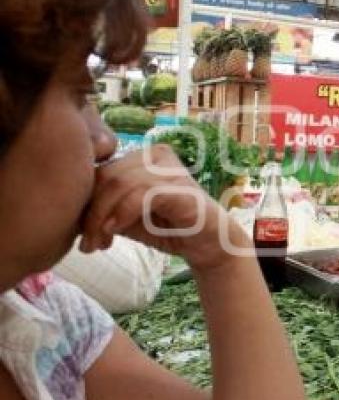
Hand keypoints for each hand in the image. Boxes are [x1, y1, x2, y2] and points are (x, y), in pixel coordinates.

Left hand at [80, 145, 244, 270]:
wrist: (208, 245)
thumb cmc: (170, 229)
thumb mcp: (128, 217)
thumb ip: (104, 207)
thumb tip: (70, 212)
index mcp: (144, 156)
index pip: (101, 171)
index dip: (85, 202)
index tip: (84, 235)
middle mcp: (157, 154)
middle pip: (106, 176)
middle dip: (90, 213)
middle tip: (88, 244)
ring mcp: (170, 168)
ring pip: (118, 184)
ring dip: (102, 218)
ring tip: (100, 244)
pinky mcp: (179, 186)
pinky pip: (139, 195)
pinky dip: (121, 215)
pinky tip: (114, 233)